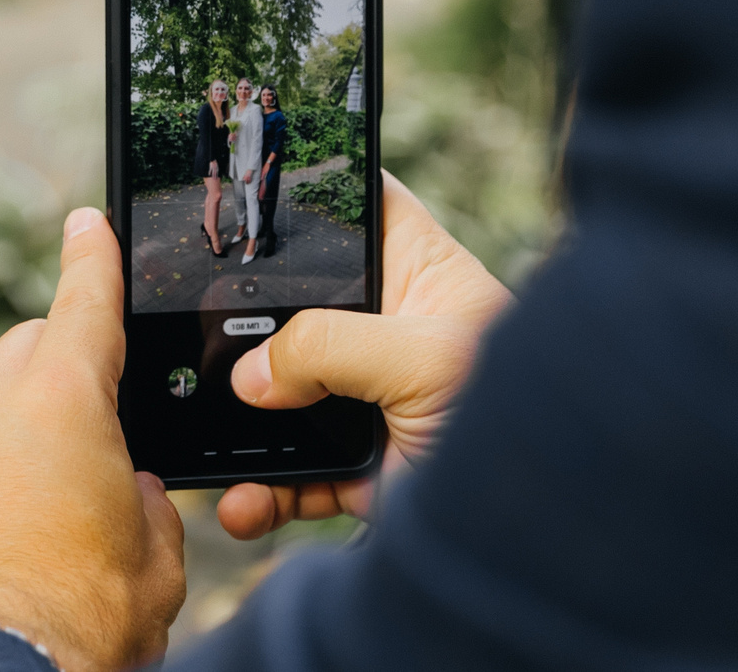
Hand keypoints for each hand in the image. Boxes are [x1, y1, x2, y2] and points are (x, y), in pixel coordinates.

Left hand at [0, 208, 185, 671]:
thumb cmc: (79, 619)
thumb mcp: (157, 559)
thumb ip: (148, 502)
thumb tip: (127, 492)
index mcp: (63, 396)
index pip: (85, 299)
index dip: (93, 256)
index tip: (86, 224)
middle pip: (32, 352)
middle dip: (66, 374)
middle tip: (103, 437)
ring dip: (23, 431)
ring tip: (61, 507)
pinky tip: (12, 535)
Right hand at [215, 171, 513, 539]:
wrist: (546, 549)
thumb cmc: (523, 426)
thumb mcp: (423, 359)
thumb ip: (327, 345)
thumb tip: (248, 374)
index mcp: (422, 276)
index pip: (360, 207)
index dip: (310, 191)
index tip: (243, 188)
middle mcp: (392, 332)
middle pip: (298, 307)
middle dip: (243, 328)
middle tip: (192, 331)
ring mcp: (373, 403)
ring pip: (285, 397)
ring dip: (242, 424)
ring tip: (207, 440)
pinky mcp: (361, 471)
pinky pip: (292, 475)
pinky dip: (261, 493)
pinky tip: (243, 504)